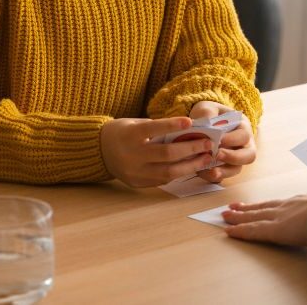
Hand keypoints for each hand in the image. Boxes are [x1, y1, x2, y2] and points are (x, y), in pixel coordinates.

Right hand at [100, 117, 214, 187]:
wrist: (99, 151)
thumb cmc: (122, 132)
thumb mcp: (135, 123)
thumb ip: (157, 128)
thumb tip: (187, 130)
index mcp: (130, 135)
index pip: (154, 128)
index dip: (172, 125)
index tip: (190, 122)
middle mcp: (132, 155)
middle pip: (166, 154)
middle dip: (190, 149)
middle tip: (208, 144)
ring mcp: (134, 172)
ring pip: (168, 172)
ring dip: (191, 166)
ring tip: (206, 159)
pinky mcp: (137, 183)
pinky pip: (162, 180)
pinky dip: (179, 173)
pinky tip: (191, 167)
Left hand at [189, 101, 255, 183]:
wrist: (200, 124)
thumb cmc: (207, 115)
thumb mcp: (206, 108)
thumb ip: (208, 112)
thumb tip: (208, 122)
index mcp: (242, 126)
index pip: (244, 136)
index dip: (233, 139)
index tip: (218, 140)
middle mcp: (243, 144)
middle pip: (249, 155)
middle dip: (233, 157)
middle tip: (217, 155)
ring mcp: (235, 157)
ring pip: (238, 169)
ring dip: (225, 171)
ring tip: (212, 171)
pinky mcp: (224, 167)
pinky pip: (224, 176)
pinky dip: (214, 176)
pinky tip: (202, 172)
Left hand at [221, 192, 306, 245]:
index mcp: (303, 201)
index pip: (278, 203)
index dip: (265, 204)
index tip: (257, 204)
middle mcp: (288, 206)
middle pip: (262, 207)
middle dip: (247, 208)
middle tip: (232, 207)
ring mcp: (280, 216)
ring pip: (253, 217)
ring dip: (238, 217)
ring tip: (226, 216)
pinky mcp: (276, 230)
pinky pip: (253, 231)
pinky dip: (240, 231)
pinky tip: (229, 232)